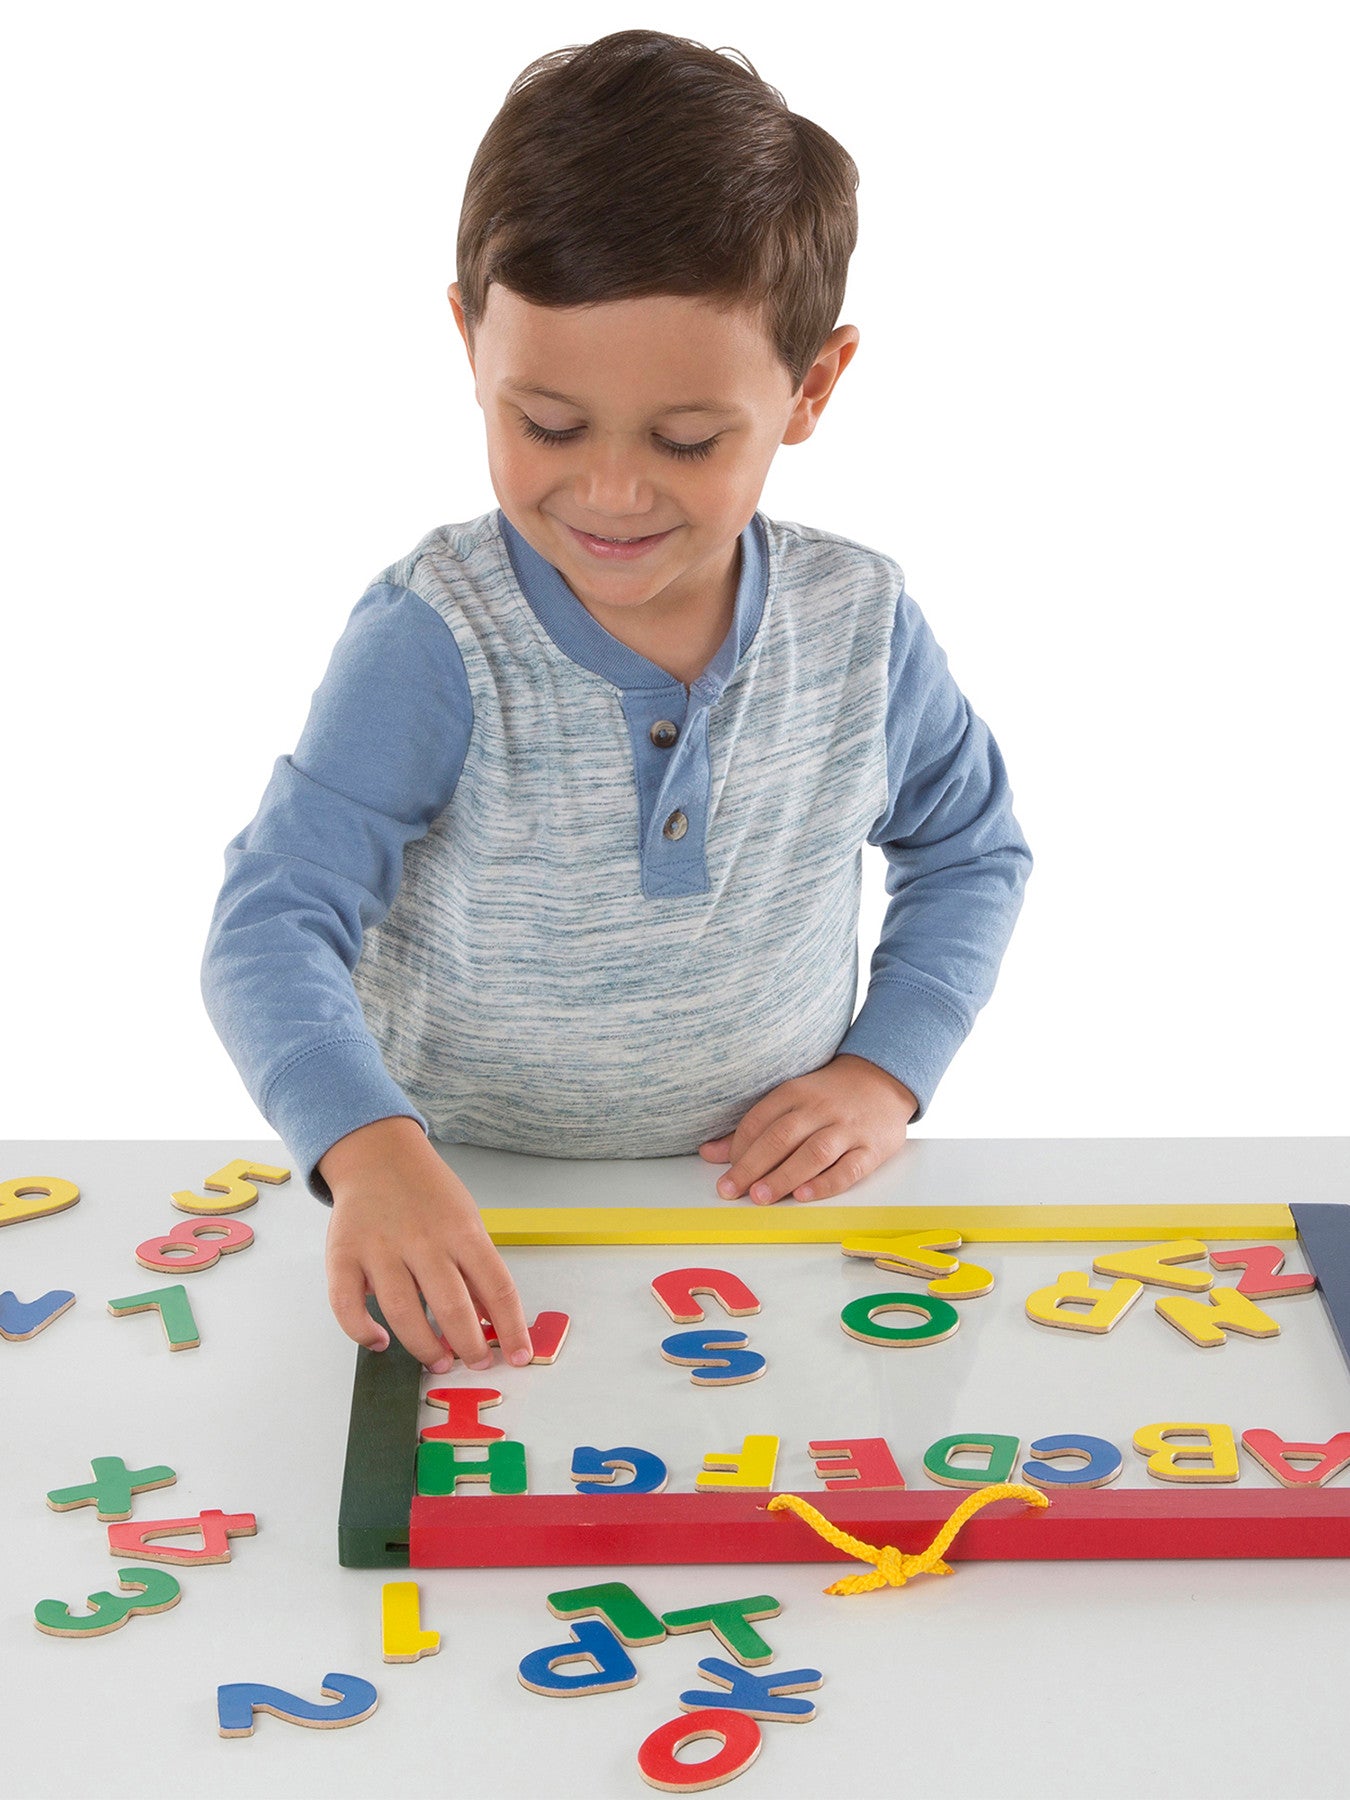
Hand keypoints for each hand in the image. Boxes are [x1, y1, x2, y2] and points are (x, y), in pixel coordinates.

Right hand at [322, 1116, 532, 1371]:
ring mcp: (380, 1248)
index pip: (497, 1287)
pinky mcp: (343, 1256)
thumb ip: (476, 1268)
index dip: (511, 1328)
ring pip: (403, 1312)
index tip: (519, 1356)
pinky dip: (363, 1332)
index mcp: (462, 1231)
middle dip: (469, 1346)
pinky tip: (380, 1341)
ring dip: (424, 1348)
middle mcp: (423, 1240)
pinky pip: (348, 1306)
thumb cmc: (427, 1193)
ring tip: (438, 1361)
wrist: (376, 1154)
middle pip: (452, 1307)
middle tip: (475, 1363)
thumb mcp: (465, 1220)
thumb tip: (491, 1321)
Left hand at [699, 1055, 917, 1204]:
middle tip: (730, 1190)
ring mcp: (847, 1129)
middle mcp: (820, 1109)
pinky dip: (825, 1183)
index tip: (723, 1171)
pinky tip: (804, 1195)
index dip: (739, 1147)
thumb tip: (708, 1154)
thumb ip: (752, 1128)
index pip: (760, 1120)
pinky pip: (849, 1169)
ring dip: (784, 1176)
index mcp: (795, 1093)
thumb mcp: (789, 1100)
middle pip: (782, 1137)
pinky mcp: (872, 1149)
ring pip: (813, 1153)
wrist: (883, 1080)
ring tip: (760, 1197)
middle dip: (752, 1166)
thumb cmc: (827, 1096)